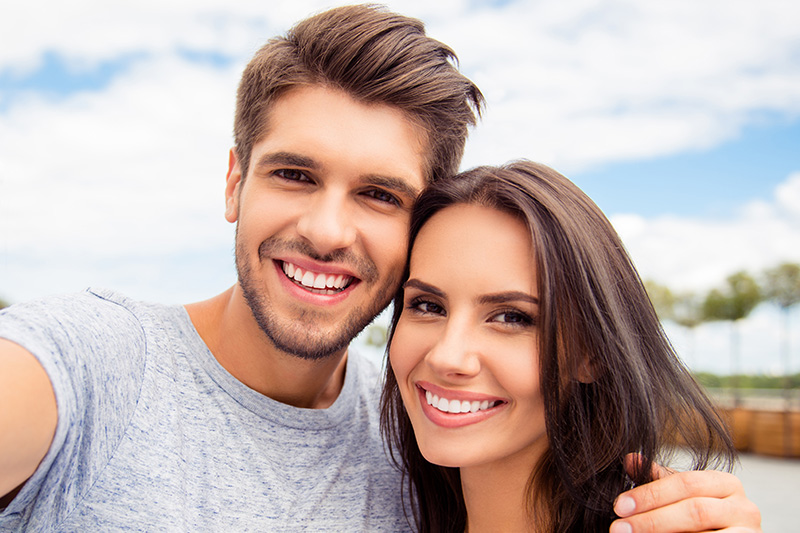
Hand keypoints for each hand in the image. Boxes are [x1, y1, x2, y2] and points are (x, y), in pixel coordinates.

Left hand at [609, 453, 761, 532]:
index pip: (685, 483)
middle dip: (652, 520)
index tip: (619, 506)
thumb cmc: (700, 519)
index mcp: (726, 483)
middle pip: (695, 511)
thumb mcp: (681, 495)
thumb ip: (659, 480)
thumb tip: (629, 459)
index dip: (650, 495)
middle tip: (619, 528)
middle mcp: (744, 507)